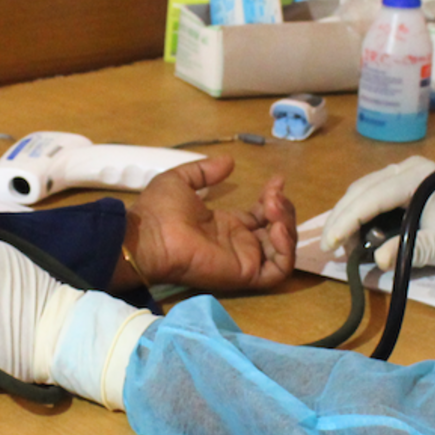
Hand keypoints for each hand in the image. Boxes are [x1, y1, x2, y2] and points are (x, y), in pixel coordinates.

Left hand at [119, 155, 296, 292]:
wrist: (147, 236)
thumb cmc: (158, 212)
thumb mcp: (180, 180)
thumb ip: (204, 171)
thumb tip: (229, 161)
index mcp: (225, 225)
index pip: (261, 215)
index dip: (273, 198)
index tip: (276, 179)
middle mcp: (237, 243)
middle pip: (277, 231)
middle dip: (284, 209)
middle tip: (273, 194)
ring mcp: (242, 260)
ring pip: (282, 250)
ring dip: (287, 225)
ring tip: (274, 206)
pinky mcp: (244, 273)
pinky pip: (277, 270)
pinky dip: (285, 249)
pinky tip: (275, 226)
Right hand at [319, 156, 434, 270]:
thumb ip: (408, 252)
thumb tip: (378, 260)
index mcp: (418, 179)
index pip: (371, 197)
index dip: (347, 221)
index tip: (331, 244)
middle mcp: (407, 168)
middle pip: (360, 189)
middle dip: (341, 218)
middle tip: (330, 247)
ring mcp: (404, 171)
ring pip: (362, 189)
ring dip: (348, 214)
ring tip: (343, 243)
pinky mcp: (403, 180)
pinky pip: (371, 192)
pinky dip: (359, 210)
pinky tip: (355, 231)